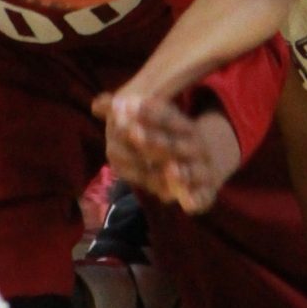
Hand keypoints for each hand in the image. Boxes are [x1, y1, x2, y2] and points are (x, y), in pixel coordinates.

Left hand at [95, 93, 237, 212]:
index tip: (124, 106)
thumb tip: (96, 104)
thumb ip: (128, 116)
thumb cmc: (173, 140)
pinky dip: (196, 200)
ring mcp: (202, 169)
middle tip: (133, 133)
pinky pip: (202, 197)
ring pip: (189, 170)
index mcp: (184, 128)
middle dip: (152, 140)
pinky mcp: (206, 192)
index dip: (146, 112)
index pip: (166, 117)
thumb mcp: (157, 125)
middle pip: (172, 144)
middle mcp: (195, 147)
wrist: (210, 162)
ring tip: (170, 170)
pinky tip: (187, 203)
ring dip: (180, 172)